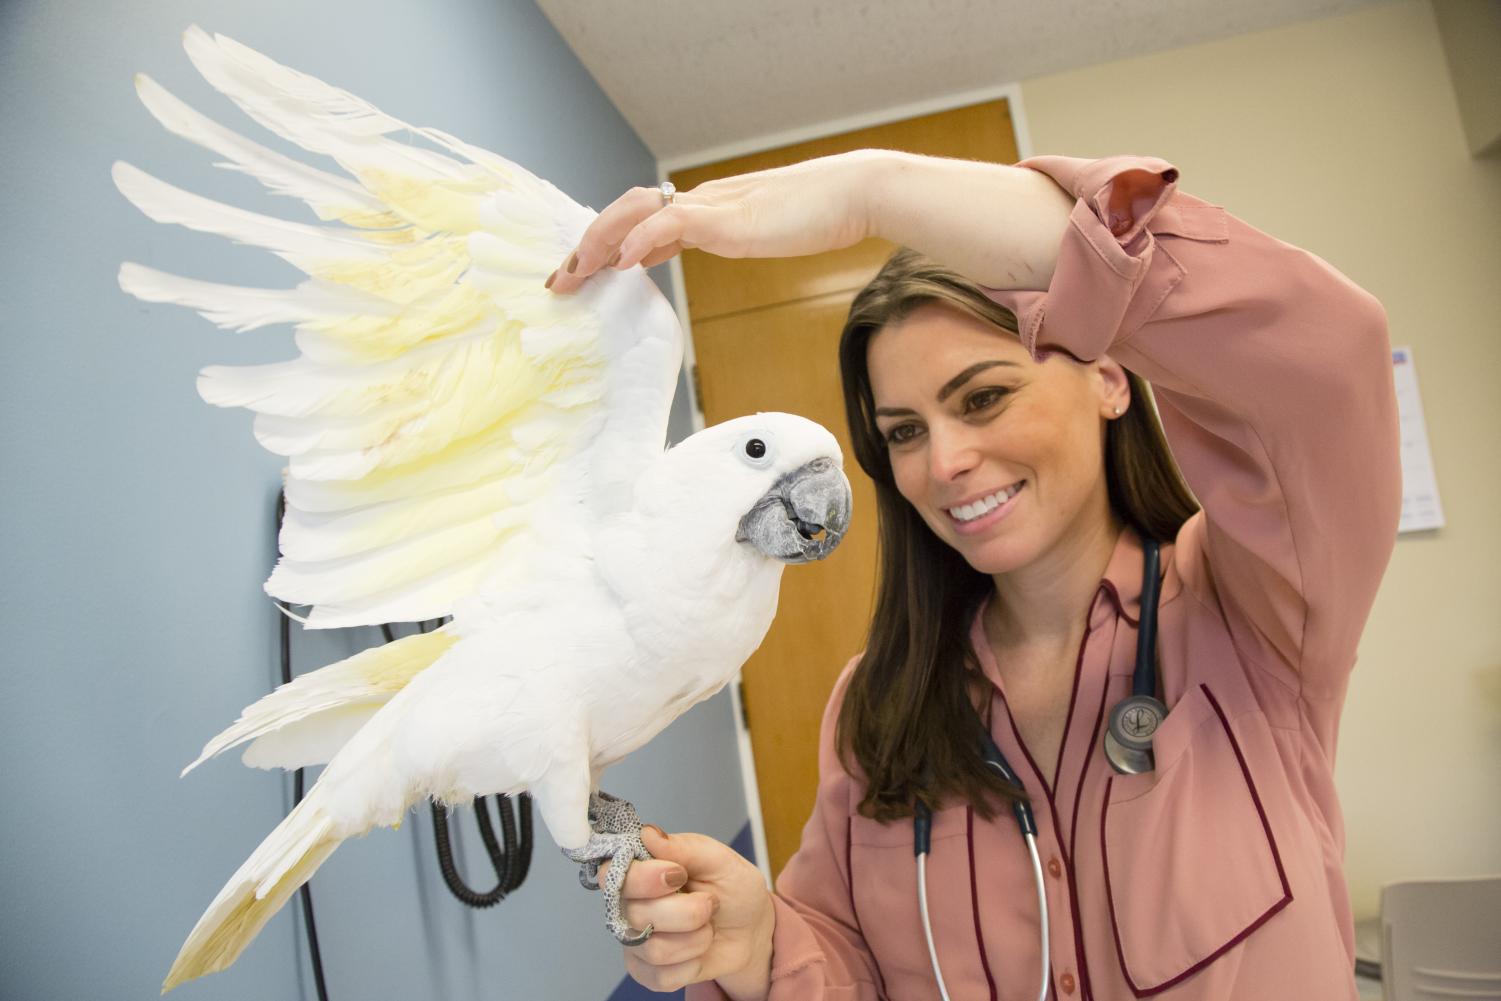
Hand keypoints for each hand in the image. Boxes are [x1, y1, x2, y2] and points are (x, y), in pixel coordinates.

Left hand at [546, 150, 886, 294]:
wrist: (853, 194)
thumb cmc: (817, 216)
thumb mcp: (759, 232)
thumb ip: (726, 237)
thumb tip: (706, 250)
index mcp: (707, 209)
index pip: (640, 221)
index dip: (605, 246)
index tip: (581, 273)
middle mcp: (701, 202)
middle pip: (625, 213)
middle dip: (587, 246)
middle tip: (560, 281)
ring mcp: (713, 206)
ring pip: (637, 212)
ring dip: (601, 241)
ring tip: (577, 270)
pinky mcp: (729, 217)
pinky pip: (673, 221)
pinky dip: (643, 239)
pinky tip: (626, 263)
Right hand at [603, 825, 774, 997]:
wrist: (751, 929)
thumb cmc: (733, 889)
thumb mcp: (721, 860)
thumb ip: (685, 847)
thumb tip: (648, 834)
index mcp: (642, 868)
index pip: (613, 873)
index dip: (643, 878)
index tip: (678, 875)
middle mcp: (631, 903)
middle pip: (636, 915)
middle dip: (687, 912)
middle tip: (710, 903)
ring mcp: (636, 939)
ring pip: (653, 949)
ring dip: (695, 939)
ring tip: (707, 926)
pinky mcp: (647, 970)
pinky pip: (662, 976)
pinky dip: (692, 964)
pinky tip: (699, 950)